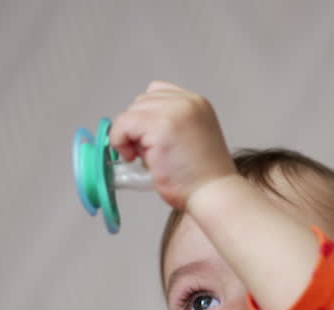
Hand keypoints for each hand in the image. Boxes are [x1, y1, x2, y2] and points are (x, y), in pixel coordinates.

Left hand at [108, 81, 237, 210]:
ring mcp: (174, 111)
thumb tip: (136, 128)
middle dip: (138, 127)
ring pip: (130, 113)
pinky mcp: (160, 126)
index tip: (150, 139)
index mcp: (196, 103)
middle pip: (141, 102)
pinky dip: (120, 141)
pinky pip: (123, 125)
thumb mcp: (190, 138)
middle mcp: (187, 102)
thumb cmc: (201, 177)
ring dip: (130, 136)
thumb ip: (170, 124)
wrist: (213, 193)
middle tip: (149, 153)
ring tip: (147, 157)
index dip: (147, 116)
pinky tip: (134, 158)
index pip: (156, 92)